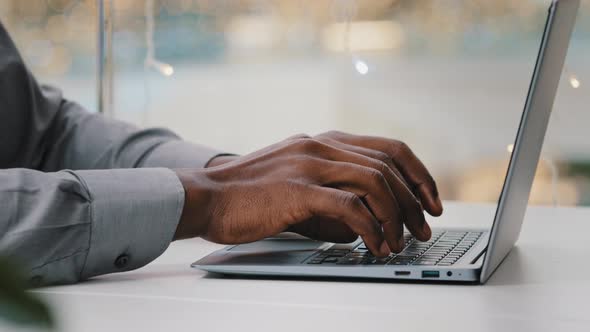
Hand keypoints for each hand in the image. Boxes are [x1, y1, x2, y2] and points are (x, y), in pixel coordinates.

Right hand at [175, 132, 441, 256]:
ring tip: (401, 242)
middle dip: (414, 201)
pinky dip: (371, 227)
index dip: (417, 174)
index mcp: (325, 141)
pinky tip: (375, 245)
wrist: (207, 196)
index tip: (430, 200)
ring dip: (396, 215)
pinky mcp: (298, 188)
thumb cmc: (251, 196)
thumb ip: (333, 196)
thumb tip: (365, 224)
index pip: (388, 148)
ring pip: (375, 182)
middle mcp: (322, 145)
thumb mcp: (298, 185)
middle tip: (424, 229)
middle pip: (388, 165)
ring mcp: (310, 164)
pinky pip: (350, 205)